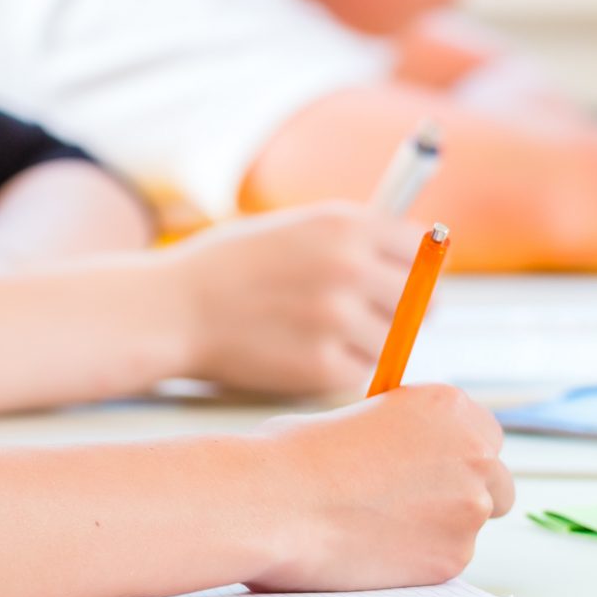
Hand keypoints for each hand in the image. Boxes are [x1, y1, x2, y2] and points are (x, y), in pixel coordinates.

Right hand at [165, 203, 418, 394]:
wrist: (171, 309)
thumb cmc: (229, 267)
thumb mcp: (293, 227)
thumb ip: (352, 238)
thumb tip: (419, 255)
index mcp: (344, 224)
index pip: (424, 248)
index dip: (413, 266)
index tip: (401, 279)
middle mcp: (349, 267)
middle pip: (425, 300)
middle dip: (404, 310)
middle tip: (366, 316)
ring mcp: (337, 319)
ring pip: (396, 341)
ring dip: (368, 342)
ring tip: (319, 332)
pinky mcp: (323, 366)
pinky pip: (362, 372)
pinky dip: (340, 368)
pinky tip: (301, 352)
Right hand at [247, 383, 514, 592]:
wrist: (274, 504)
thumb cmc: (293, 455)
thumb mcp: (351, 418)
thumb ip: (394, 433)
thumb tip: (399, 454)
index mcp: (447, 406)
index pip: (483, 430)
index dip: (453, 449)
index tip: (429, 461)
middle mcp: (473, 454)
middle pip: (495, 479)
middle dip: (462, 489)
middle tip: (413, 499)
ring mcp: (469, 509)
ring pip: (470, 523)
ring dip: (438, 525)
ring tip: (376, 525)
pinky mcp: (452, 558)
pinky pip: (446, 558)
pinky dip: (418, 557)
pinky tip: (372, 548)